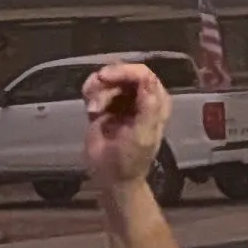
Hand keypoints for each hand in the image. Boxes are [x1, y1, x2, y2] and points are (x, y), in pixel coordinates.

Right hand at [83, 62, 169, 195]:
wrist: (110, 176)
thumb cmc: (130, 159)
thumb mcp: (143, 135)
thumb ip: (148, 107)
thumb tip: (147, 79)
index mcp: (157, 102)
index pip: (144, 75)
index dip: (124, 71)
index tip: (105, 78)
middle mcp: (141, 96)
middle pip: (123, 71)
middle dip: (106, 81)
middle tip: (92, 94)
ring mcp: (123, 98)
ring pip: (107, 78)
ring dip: (96, 91)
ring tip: (93, 111)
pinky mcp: (105, 103)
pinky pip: (96, 87)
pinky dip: (90, 94)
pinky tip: (91, 110)